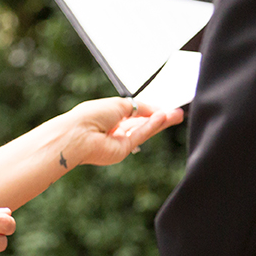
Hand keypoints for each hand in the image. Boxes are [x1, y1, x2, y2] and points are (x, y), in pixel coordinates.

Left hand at [64, 97, 183, 165]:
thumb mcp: (118, 104)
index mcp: (108, 114)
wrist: (78, 134)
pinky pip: (140, 136)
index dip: (149, 109)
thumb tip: (155, 110)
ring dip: (160, 122)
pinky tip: (163, 119)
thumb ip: (139, 108)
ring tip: (177, 115)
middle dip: (159, 117)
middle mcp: (114, 128)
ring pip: (143, 130)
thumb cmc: (90, 115)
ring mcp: (118, 140)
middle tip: (177, 113)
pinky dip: (151, 127)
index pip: (133, 112)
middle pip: (141, 122)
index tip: (164, 107)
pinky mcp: (122, 151)